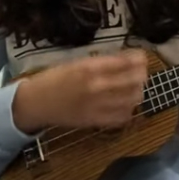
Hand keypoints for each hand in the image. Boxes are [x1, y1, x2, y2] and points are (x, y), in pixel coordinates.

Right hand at [13, 49, 148, 132]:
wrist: (36, 103)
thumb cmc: (55, 79)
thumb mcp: (76, 63)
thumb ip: (100, 62)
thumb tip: (124, 59)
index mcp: (90, 68)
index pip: (124, 62)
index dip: (138, 59)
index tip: (142, 58)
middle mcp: (96, 86)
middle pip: (133, 80)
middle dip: (141, 75)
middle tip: (142, 73)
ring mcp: (98, 105)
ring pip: (132, 99)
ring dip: (137, 92)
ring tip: (136, 89)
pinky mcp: (96, 121)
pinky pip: (122, 117)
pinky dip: (129, 110)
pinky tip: (126, 105)